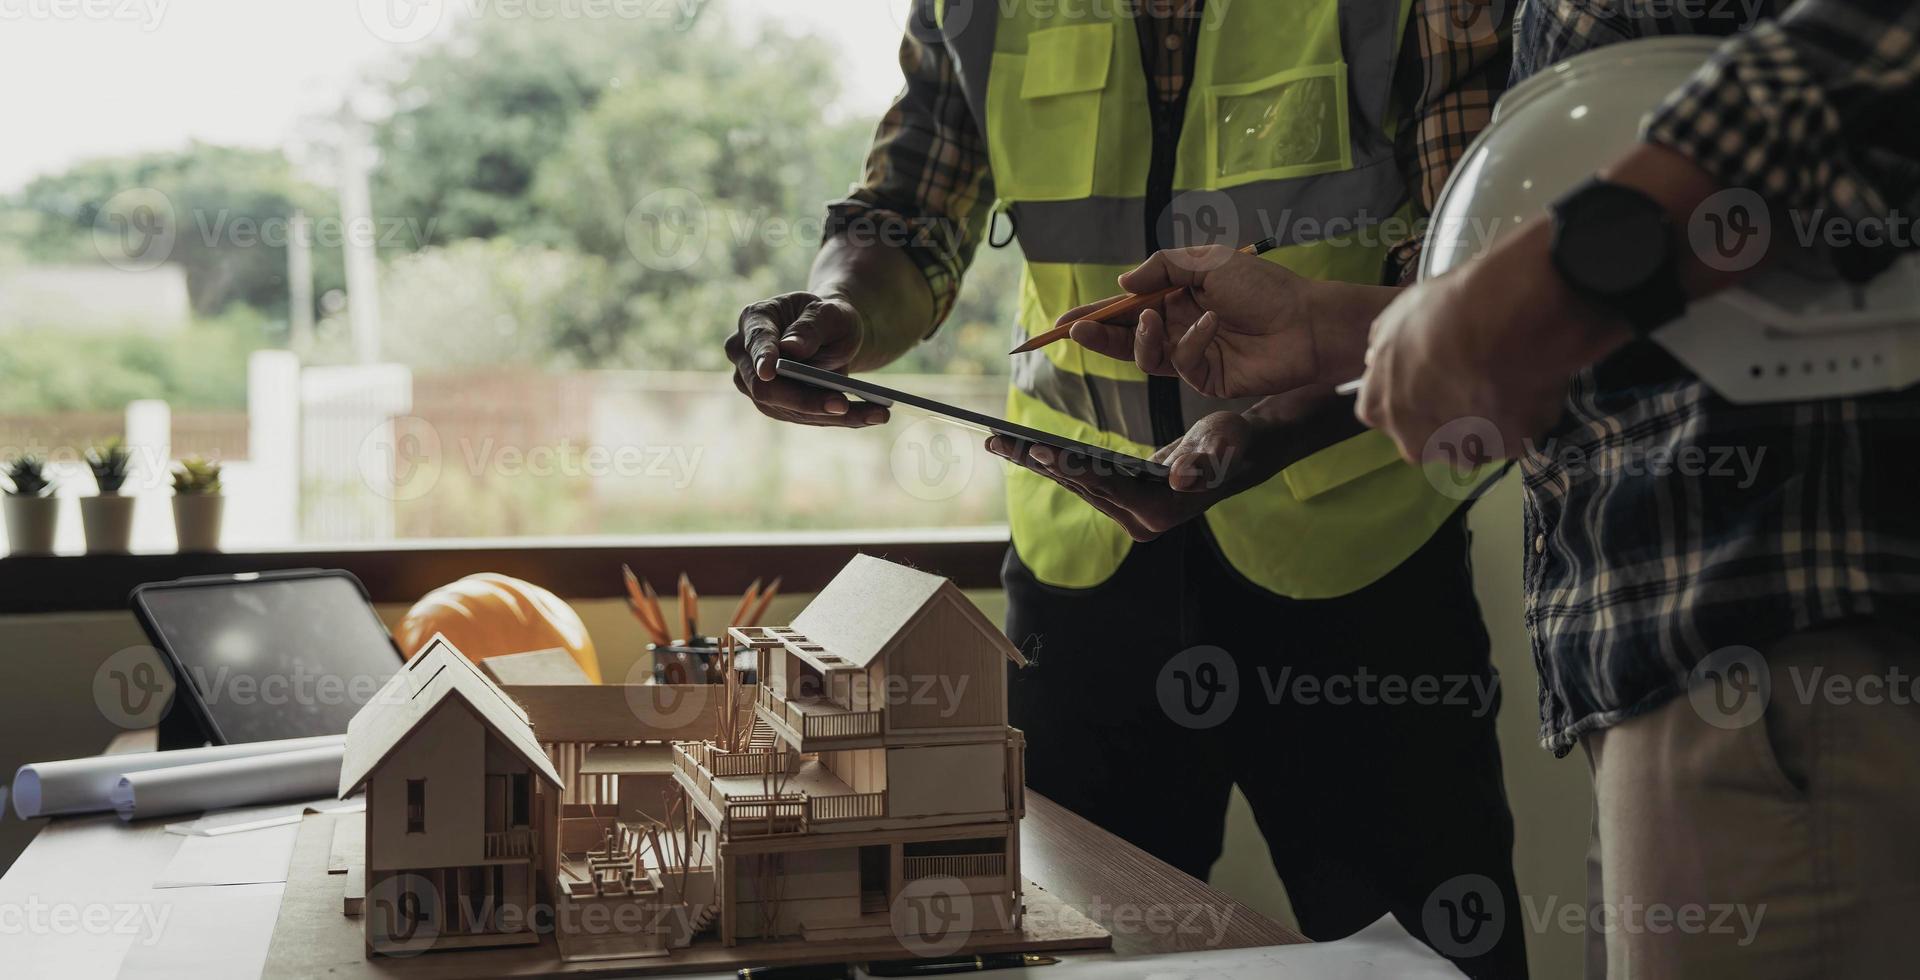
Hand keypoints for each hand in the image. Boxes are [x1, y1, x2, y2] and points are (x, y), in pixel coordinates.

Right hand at [726, 291, 890, 427]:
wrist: (832, 335)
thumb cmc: (828, 317)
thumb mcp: (830, 312)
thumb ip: (812, 326)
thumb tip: (790, 348)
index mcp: (755, 320)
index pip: (755, 341)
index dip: (762, 357)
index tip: (771, 371)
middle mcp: (746, 356)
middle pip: (766, 388)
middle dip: (806, 399)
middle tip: (842, 404)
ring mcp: (757, 385)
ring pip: (788, 409)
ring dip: (832, 415)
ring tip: (878, 413)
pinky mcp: (776, 406)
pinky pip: (806, 417)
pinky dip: (840, 419)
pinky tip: (873, 415)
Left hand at [985, 411, 1265, 542]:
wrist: (1235, 456)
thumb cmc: (1232, 445)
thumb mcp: (1224, 444)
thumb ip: (1205, 460)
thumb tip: (1180, 479)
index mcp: (1159, 512)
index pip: (1107, 487)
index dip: (1072, 467)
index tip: (1038, 449)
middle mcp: (1139, 522)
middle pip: (1081, 488)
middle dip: (1039, 464)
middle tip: (999, 442)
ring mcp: (1128, 515)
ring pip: (1075, 486)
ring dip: (1037, 463)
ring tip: (999, 441)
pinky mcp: (1119, 502)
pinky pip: (1081, 481)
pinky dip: (1053, 463)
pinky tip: (1023, 446)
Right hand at [1057, 246, 1378, 398]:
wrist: (1306, 322)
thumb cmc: (1263, 286)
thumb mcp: (1208, 262)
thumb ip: (1162, 267)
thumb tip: (1121, 285)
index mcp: (1176, 297)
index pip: (1126, 308)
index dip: (1095, 314)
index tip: (1063, 319)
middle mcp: (1177, 326)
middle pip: (1125, 336)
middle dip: (1097, 334)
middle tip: (1073, 330)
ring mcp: (1190, 355)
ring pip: (1144, 355)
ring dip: (1138, 338)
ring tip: (1147, 318)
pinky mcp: (1204, 378)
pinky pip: (1180, 362)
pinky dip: (1191, 341)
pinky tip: (1210, 325)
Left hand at [1355, 220, 1630, 463]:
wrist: (1508, 312)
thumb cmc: (1445, 308)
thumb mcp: (1394, 319)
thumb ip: (1382, 352)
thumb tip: (1379, 361)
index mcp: (1380, 411)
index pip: (1390, 412)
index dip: (1415, 392)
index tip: (1434, 373)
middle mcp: (1416, 442)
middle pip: (1432, 438)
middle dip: (1449, 416)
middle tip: (1470, 378)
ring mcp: (1465, 449)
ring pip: (1476, 443)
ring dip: (1487, 421)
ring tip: (1501, 379)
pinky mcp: (1511, 447)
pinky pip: (1517, 435)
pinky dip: (1522, 416)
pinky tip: (1526, 384)